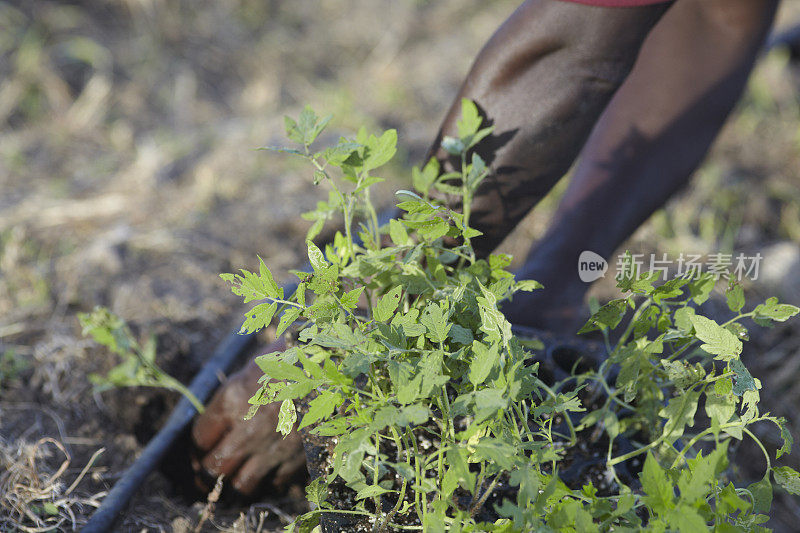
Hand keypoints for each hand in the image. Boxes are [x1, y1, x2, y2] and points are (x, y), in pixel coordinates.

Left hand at [191, 338, 305, 494]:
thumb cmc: (293, 356)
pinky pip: (274, 481)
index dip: (197, 446)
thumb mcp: (254, 368)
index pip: (200, 438)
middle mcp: (248, 428)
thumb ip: (233, 396)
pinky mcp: (297, 456)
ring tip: (233, 478)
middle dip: (207, 472)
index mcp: (232, 399)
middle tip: (206, 472)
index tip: (200, 448)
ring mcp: (273, 446)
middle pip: (214, 467)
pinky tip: (267, 469)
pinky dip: (268, 479)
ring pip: (241, 484)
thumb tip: (218, 421)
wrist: (336, 363)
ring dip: (234, 482)